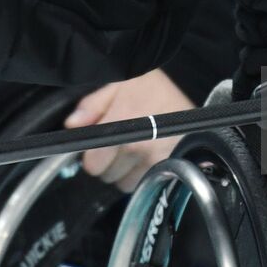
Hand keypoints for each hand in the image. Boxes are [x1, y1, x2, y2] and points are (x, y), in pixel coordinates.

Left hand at [64, 68, 193, 191]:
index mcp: (124, 121)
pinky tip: (145, 156)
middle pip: (105, 174)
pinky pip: (140, 183)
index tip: (96, 146)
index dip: (91, 155)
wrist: (193, 103)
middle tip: (118, 142)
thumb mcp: (121, 83)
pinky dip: (139, 175)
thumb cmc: (156, 90)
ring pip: (122, 182)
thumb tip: (73, 124)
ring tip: (133, 148)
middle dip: (107, 161)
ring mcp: (155, 160)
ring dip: (123, 170)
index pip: (93, 162)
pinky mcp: (167, 169)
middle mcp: (139, 145)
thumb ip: (93, 104)